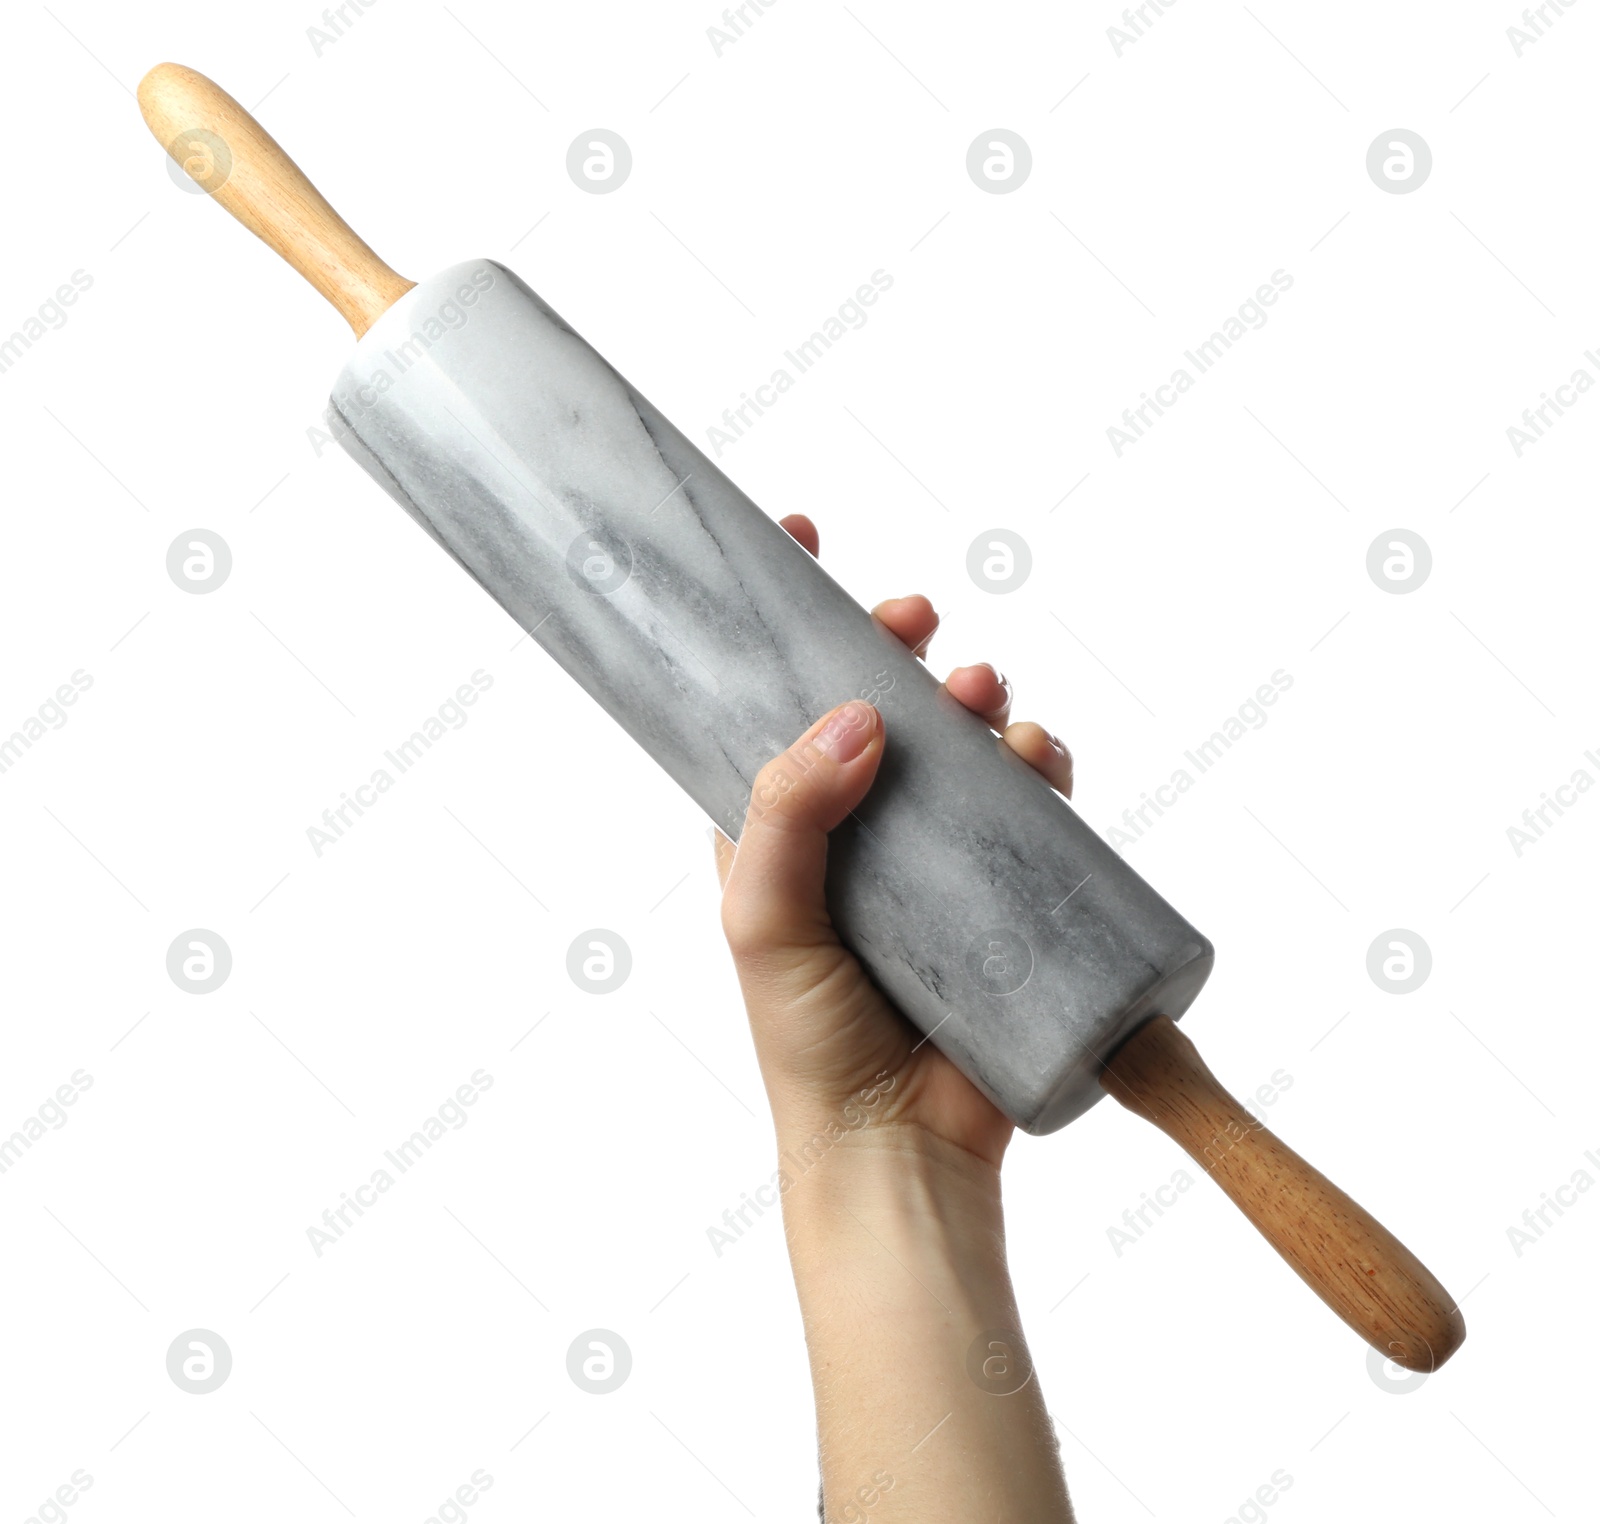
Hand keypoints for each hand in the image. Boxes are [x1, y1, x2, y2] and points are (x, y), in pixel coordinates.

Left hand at [714, 513, 1074, 1171]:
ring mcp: (935, 854)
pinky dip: (1042, 762)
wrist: (899, 1146)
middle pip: (881, 698)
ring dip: (980, 697)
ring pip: (963, 739)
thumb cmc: (807, 1040)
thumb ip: (786, 815)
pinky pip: (1030, 801)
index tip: (801, 531)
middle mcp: (858, 825)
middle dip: (899, 642)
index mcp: (780, 820)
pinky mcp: (1004, 887)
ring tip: (988, 700)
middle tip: (915, 620)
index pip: (777, 695)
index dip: (788, 614)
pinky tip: (1042, 759)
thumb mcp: (763, 919)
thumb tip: (859, 716)